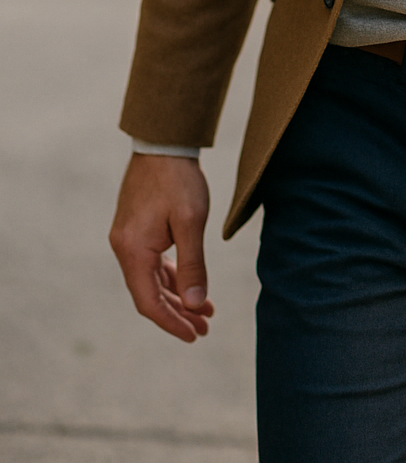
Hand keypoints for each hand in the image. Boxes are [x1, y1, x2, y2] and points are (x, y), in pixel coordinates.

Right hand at [109, 153, 214, 341]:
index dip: (172, 322)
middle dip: (178, 313)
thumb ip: (193, 265)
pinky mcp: (137, 230)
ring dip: (177, 295)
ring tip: (205, 311)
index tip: (195, 335)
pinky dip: (172, 276)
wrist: (163, 143)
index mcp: (133, 251)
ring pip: (152, 279)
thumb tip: (195, 304)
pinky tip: (190, 284)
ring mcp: (129, 239)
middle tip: (205, 328)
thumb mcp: (191, 222)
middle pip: (150, 294)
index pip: (149, 302)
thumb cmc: (179, 180)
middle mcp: (125, 249)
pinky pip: (153, 263)